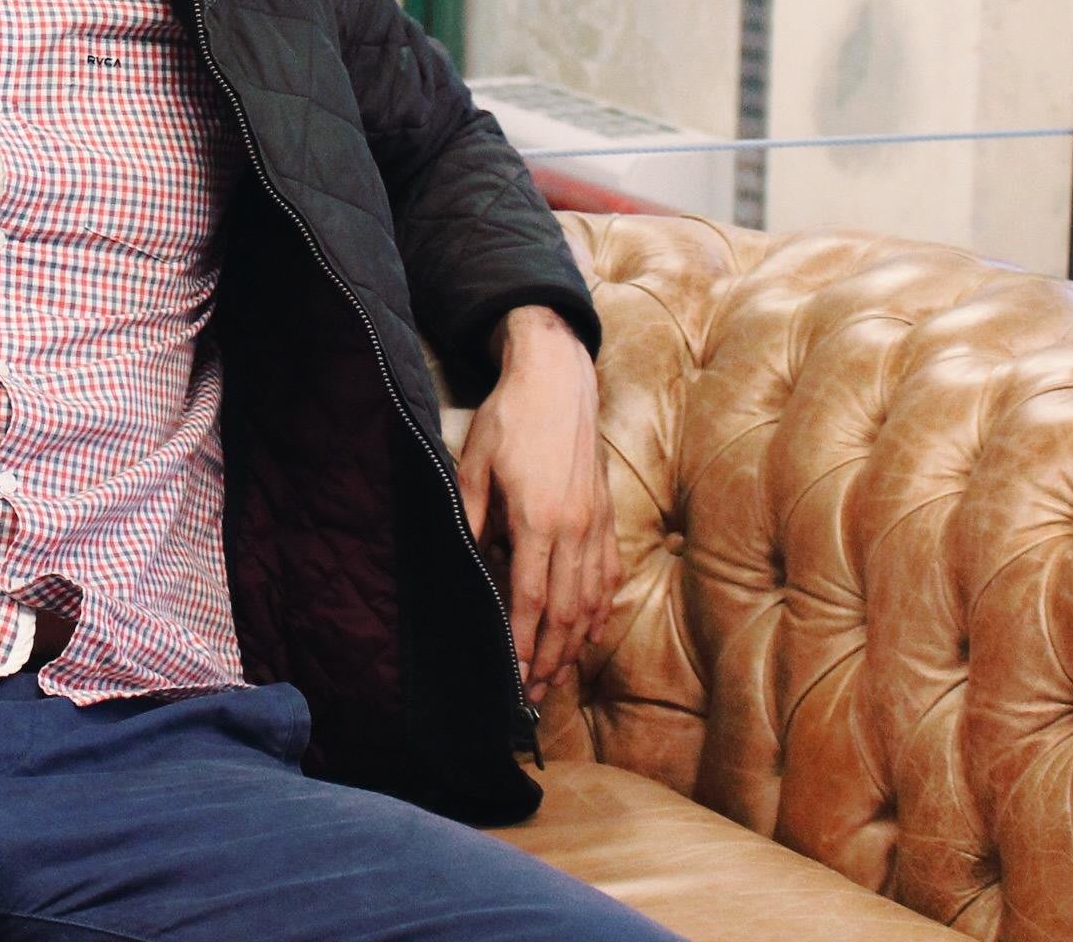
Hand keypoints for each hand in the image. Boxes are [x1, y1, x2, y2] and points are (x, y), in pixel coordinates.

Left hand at [456, 305, 619, 703]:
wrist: (559, 378)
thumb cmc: (511, 417)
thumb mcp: (475, 461)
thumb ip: (470, 514)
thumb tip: (463, 558)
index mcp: (538, 518)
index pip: (529, 598)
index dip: (521, 642)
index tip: (513, 675)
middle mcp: (574, 528)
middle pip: (565, 612)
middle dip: (549, 658)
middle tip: (534, 693)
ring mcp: (597, 523)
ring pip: (592, 600)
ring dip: (575, 643)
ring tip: (558, 675)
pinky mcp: (608, 515)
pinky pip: (609, 575)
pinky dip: (600, 610)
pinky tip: (589, 631)